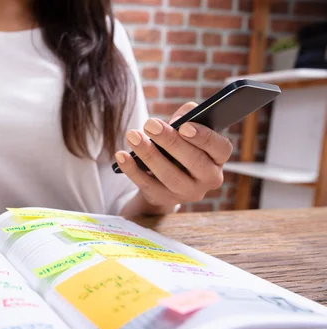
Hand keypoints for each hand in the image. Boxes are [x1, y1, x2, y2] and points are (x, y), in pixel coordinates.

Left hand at [114, 102, 232, 211]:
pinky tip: (121, 155)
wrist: (164, 179)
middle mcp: (209, 178)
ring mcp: (187, 193)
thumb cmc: (179, 147)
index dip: (203, 137)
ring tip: (132, 135)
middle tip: (150, 124)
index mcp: (218, 158)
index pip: (220, 148)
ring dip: (149, 154)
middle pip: (194, 161)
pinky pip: (147, 185)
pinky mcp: (164, 199)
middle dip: (170, 141)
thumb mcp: (186, 131)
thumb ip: (187, 117)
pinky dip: (132, 169)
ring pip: (169, 175)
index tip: (184, 126)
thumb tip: (178, 120)